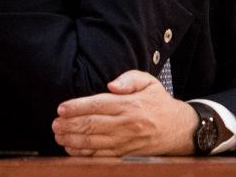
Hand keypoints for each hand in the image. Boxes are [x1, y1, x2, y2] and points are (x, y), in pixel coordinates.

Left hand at [52, 70, 196, 156]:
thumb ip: (129, 79)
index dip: (77, 107)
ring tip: (58, 134)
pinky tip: (71, 148)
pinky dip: (84, 154)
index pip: (98, 105)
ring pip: (94, 143)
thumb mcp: (149, 82)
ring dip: (72, 140)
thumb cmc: (159, 103)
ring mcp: (126, 142)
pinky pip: (101, 156)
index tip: (61, 108)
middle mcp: (127, 125)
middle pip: (92, 125)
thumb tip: (111, 85)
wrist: (180, 130)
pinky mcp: (126, 154)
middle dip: (69, 125)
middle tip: (54, 124)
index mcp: (130, 105)